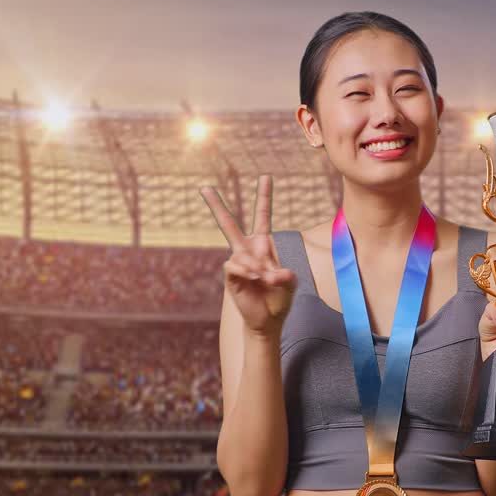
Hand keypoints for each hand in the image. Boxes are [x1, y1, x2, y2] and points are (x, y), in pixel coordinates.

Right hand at [201, 176, 296, 336]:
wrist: (268, 320)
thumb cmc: (280, 299)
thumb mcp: (290, 284)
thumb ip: (285, 275)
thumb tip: (267, 273)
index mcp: (263, 245)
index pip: (262, 216)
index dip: (264, 196)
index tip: (266, 176)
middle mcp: (247, 250)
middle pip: (228, 224)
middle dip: (216, 206)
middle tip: (204, 187)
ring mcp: (237, 262)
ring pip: (238, 252)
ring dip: (256, 267)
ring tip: (265, 279)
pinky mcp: (231, 277)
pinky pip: (234, 266)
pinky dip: (246, 271)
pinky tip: (255, 279)